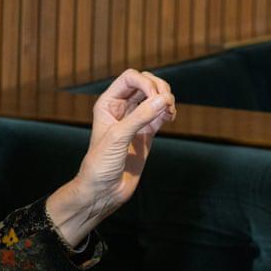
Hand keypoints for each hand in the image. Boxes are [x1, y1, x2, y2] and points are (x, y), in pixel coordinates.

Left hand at [46, 70, 175, 247]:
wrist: (103, 192)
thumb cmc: (100, 165)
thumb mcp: (118, 137)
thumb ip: (140, 117)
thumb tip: (163, 99)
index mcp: (107, 103)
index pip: (130, 78)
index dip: (146, 82)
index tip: (156, 97)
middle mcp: (121, 109)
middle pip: (145, 83)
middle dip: (159, 87)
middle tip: (166, 102)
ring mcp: (135, 121)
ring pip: (155, 97)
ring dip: (166, 99)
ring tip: (170, 111)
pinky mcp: (146, 134)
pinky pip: (160, 114)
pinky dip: (168, 111)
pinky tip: (170, 117)